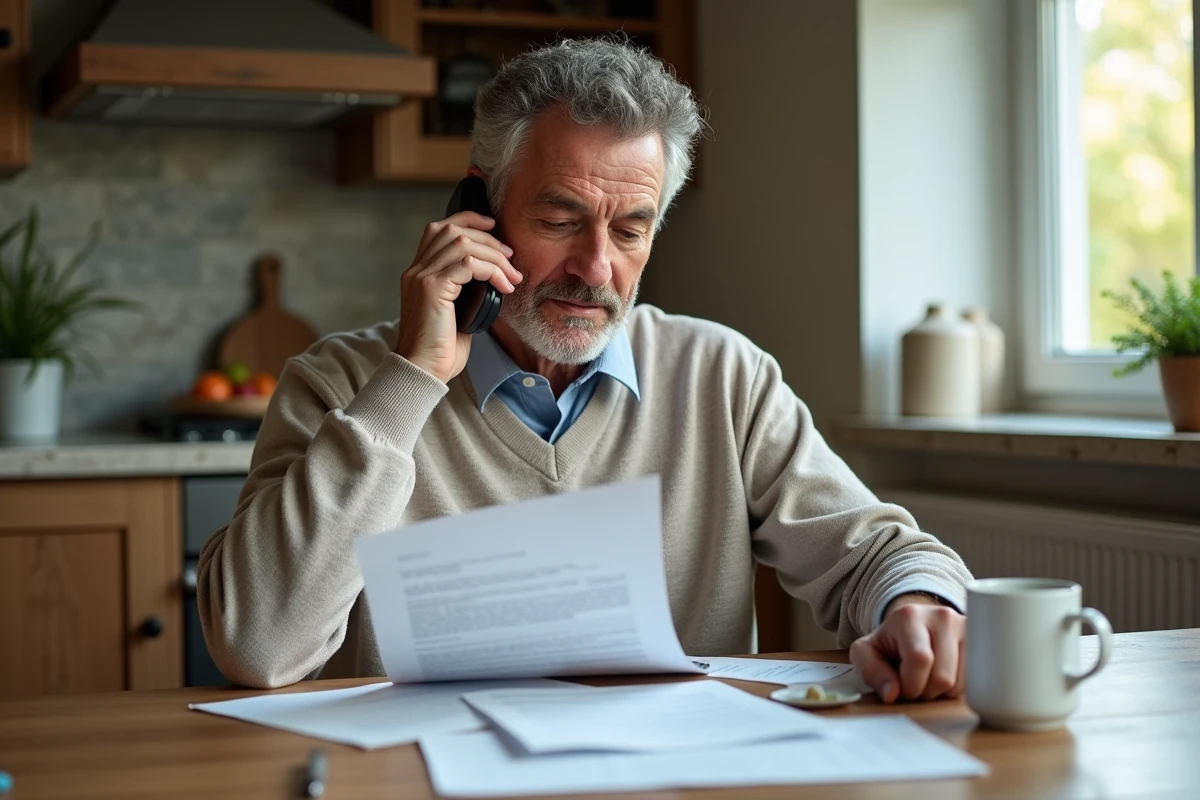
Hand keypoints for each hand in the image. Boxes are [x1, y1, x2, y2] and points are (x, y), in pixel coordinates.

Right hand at [395, 211, 522, 382]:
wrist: (424, 370)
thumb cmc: (441, 349)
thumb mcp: (456, 313)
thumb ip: (466, 291)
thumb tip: (493, 279)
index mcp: (419, 273)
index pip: (439, 229)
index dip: (467, 220)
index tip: (493, 226)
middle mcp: (416, 270)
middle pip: (452, 230)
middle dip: (487, 238)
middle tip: (510, 256)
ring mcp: (422, 277)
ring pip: (463, 244)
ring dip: (494, 255)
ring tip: (512, 274)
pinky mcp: (432, 288)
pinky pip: (469, 265)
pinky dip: (492, 271)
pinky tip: (504, 287)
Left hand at [849, 597, 964, 703]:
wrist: (913, 626)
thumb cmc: (889, 643)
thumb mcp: (867, 653)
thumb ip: (871, 671)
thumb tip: (891, 693)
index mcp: (910, 616)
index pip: (920, 659)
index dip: (910, 684)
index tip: (901, 686)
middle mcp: (942, 616)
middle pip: (942, 676)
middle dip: (925, 691)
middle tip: (914, 682)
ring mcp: (966, 628)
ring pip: (960, 683)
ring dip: (941, 692)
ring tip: (928, 678)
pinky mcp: (982, 641)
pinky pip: (975, 681)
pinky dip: (957, 688)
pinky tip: (944, 676)